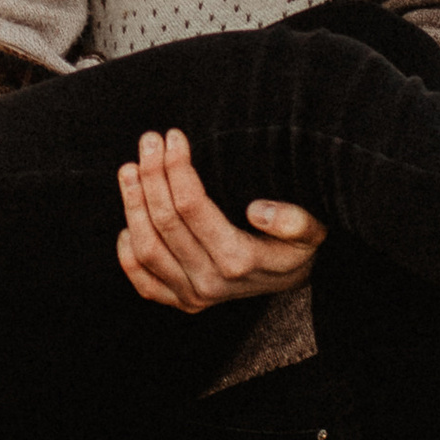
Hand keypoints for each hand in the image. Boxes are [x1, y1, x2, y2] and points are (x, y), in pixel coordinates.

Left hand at [116, 128, 325, 311]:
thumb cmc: (298, 245)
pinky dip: (127, 253)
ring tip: (129, 169)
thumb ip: (294, 221)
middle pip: (165, 223)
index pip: (191, 207)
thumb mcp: (312, 229)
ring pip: (146, 249)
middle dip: (151, 175)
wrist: (293, 279)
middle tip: (149, 141)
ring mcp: (194, 296)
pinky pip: (143, 282)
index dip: (176, 168)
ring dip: (132, 206)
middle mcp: (211, 282)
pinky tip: (128, 220)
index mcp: (239, 260)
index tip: (174, 137)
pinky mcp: (182, 302)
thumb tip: (259, 211)